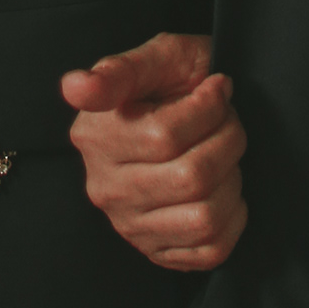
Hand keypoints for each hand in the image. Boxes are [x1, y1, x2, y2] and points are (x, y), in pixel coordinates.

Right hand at [62, 31, 247, 269]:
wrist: (178, 114)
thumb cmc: (170, 81)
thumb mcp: (153, 56)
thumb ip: (119, 70)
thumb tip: (76, 87)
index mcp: (96, 135)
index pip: (166, 136)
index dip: (209, 110)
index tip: (217, 88)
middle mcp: (105, 187)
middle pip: (191, 178)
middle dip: (228, 141)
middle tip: (229, 120)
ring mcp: (129, 225)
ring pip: (205, 217)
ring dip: (232, 179)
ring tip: (224, 153)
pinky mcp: (157, 251)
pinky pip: (212, 249)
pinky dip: (232, 217)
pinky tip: (223, 188)